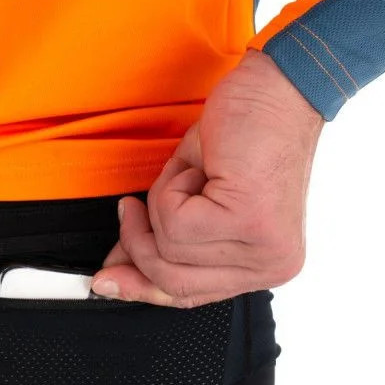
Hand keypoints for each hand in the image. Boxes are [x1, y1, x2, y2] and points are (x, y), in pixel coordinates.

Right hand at [90, 49, 324, 307]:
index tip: (106, 280)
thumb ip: (160, 240)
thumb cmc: (244, 134)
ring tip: (189, 174)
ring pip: (169, 248)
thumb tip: (114, 270)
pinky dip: (172, 187)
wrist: (278, 89)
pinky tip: (201, 167)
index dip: (141, 287)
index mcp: (265, 266)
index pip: (189, 295)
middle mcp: (272, 265)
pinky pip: (175, 221)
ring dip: (162, 202)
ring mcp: (263, 246)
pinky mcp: (249, 220)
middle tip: (129, 210)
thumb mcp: (193, 200)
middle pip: (173, 282)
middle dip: (139, 243)